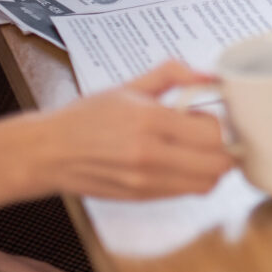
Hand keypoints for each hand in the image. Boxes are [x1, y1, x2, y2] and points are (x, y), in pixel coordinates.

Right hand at [31, 61, 236, 199]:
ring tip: (196, 149)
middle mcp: (150, 155)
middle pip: (218, 163)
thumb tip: (208, 74)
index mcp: (149, 121)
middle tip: (209, 134)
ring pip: (207, 183)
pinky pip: (187, 193)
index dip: (219, 123)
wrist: (49, 152)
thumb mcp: (130, 85)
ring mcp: (147, 181)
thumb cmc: (86, 117)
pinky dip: (194, 179)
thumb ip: (173, 74)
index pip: (212, 132)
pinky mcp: (142, 197)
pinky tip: (181, 162)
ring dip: (212, 166)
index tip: (208, 115)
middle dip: (223, 147)